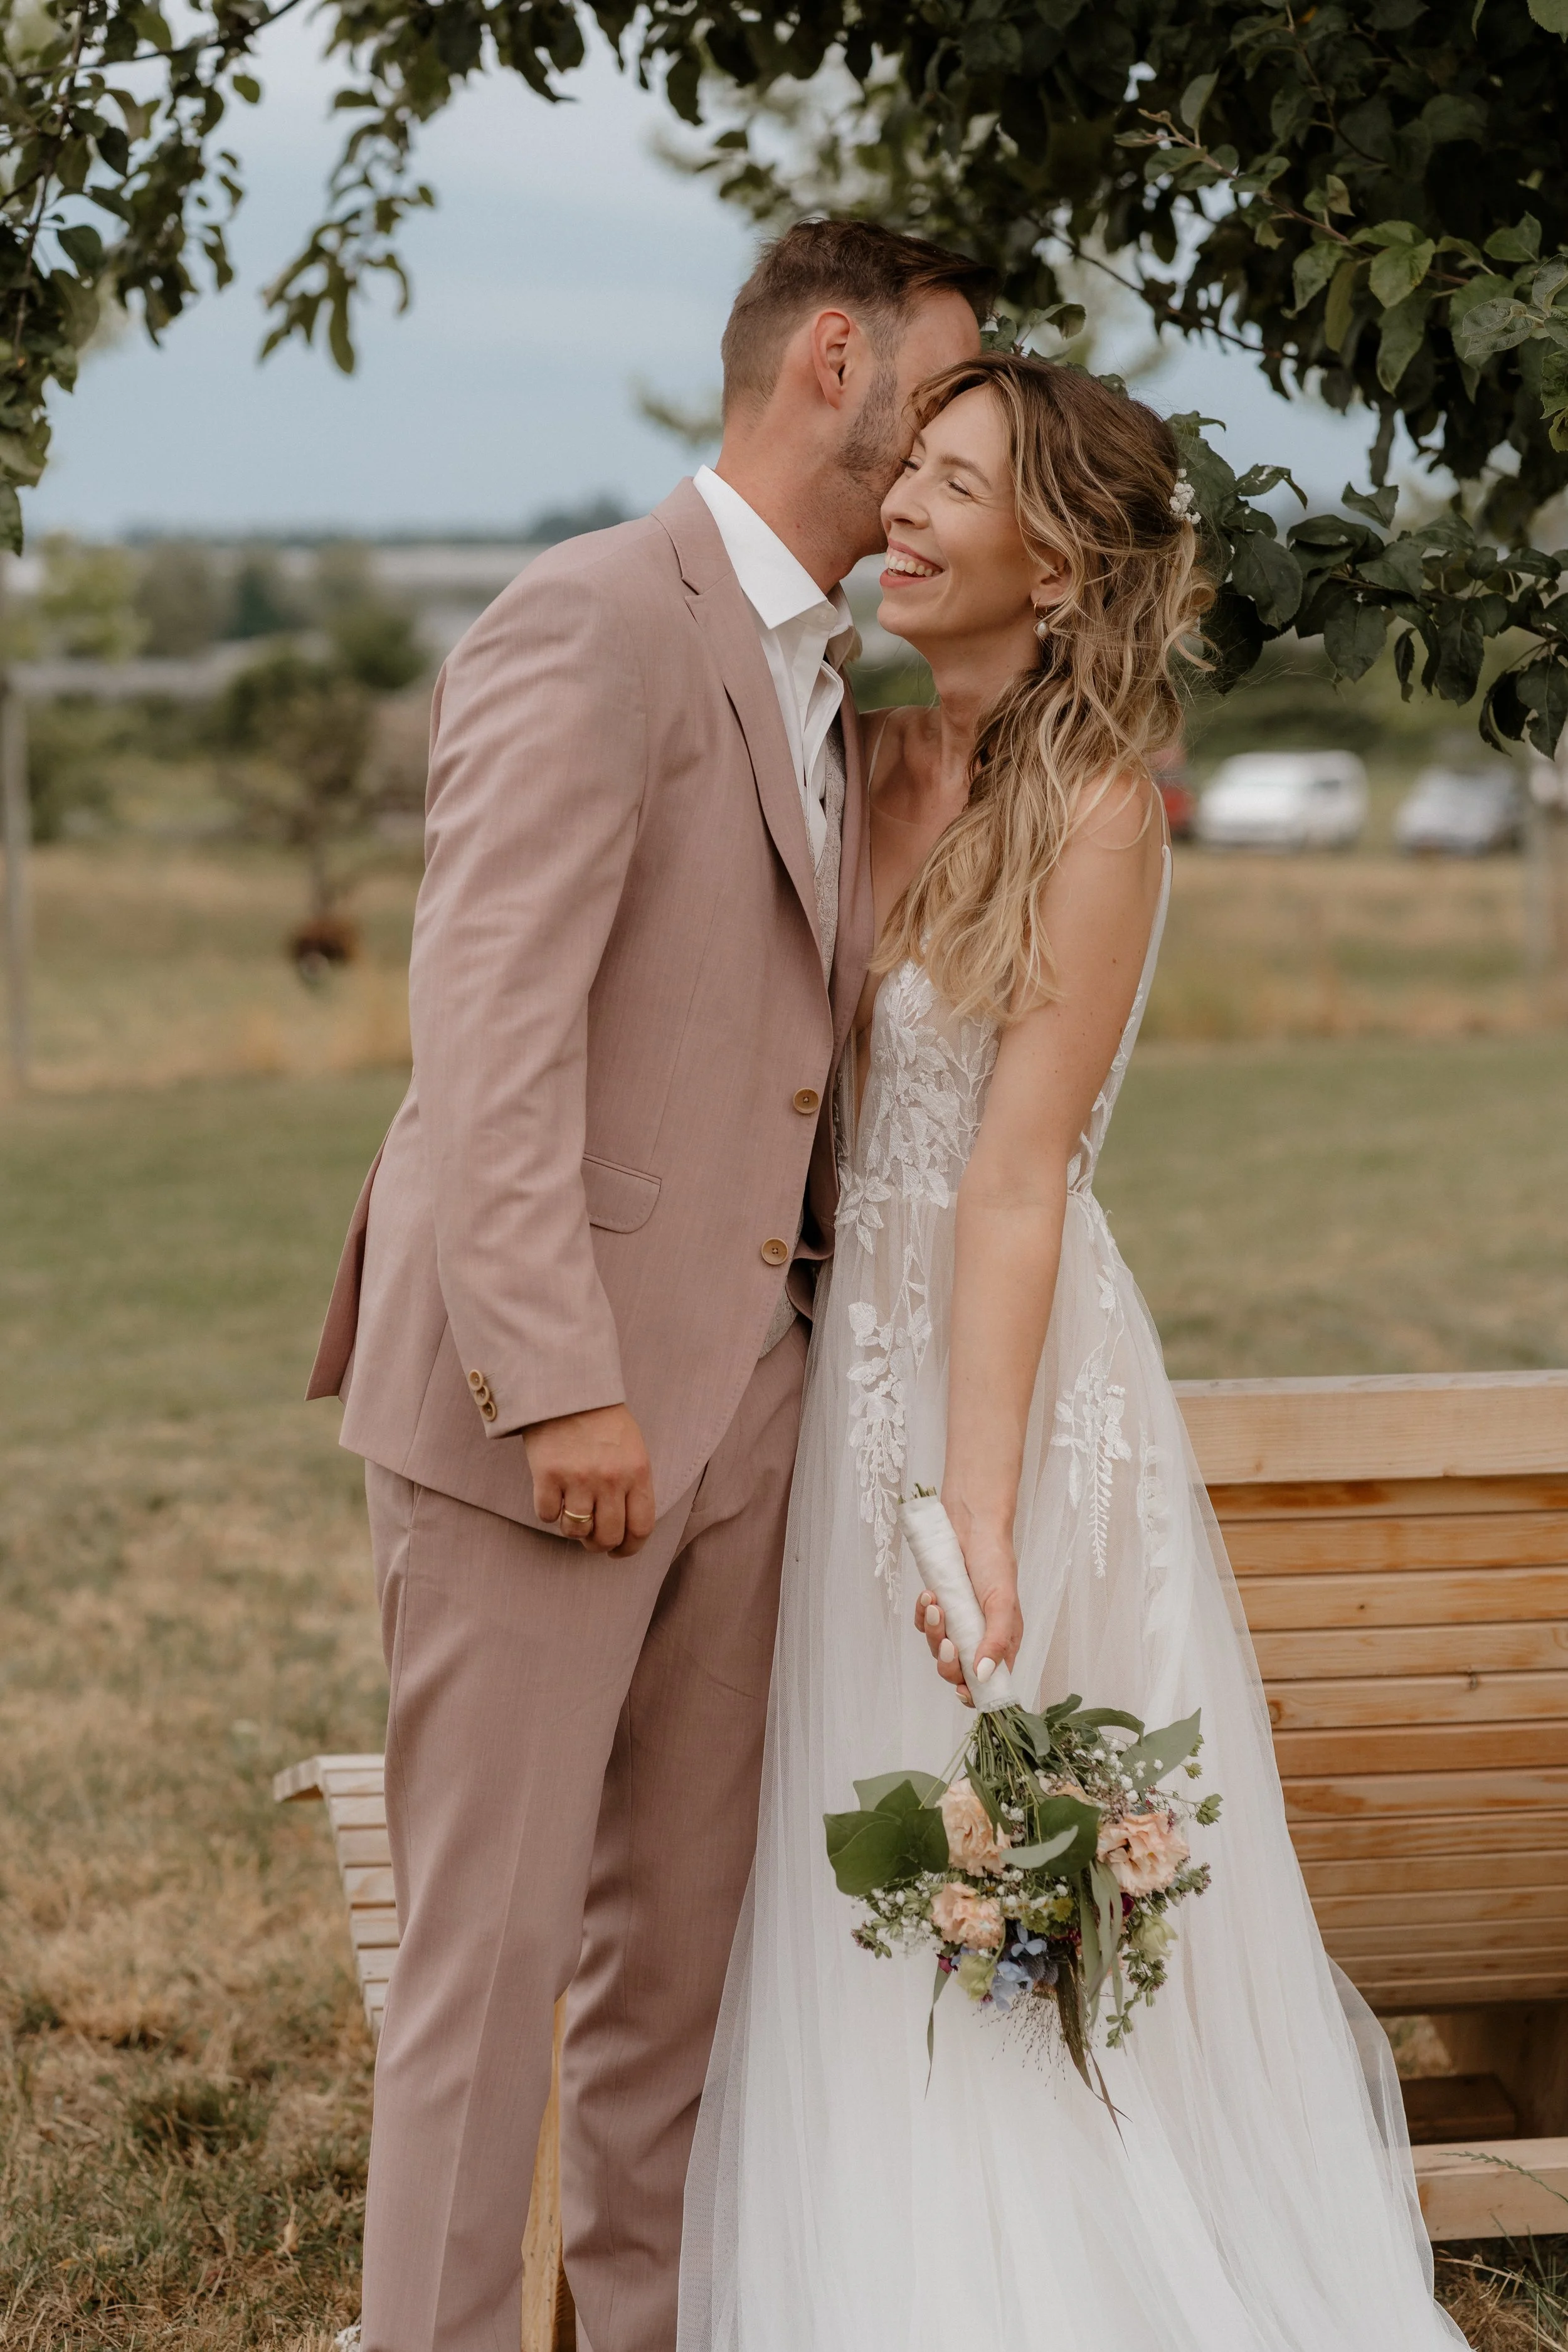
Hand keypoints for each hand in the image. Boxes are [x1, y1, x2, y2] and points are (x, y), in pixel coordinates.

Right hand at [524, 1404, 655, 1557]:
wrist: (566, 1386)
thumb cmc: (602, 1418)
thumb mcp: (632, 1447)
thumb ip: (634, 1484)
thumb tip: (626, 1526)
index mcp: (637, 1471)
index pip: (641, 1528)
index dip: (630, 1548)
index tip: (620, 1551)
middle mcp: (610, 1479)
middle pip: (608, 1536)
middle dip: (599, 1545)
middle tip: (592, 1539)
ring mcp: (578, 1478)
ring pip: (576, 1531)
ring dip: (573, 1530)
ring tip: (572, 1516)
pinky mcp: (547, 1475)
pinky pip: (547, 1515)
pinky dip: (549, 1512)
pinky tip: (552, 1497)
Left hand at [912, 1502, 1022, 1707]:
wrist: (971, 1524)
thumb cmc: (995, 1561)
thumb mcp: (1002, 1603)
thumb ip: (995, 1642)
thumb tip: (983, 1676)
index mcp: (1001, 1643)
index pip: (988, 1682)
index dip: (973, 1691)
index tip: (960, 1690)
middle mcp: (979, 1636)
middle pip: (957, 1670)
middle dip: (947, 1660)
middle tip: (946, 1641)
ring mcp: (957, 1622)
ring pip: (937, 1646)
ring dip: (932, 1631)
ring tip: (935, 1605)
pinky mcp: (940, 1606)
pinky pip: (923, 1623)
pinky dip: (922, 1614)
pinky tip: (928, 1596)